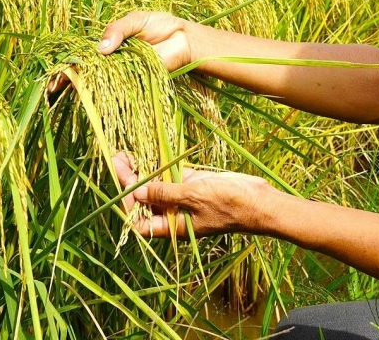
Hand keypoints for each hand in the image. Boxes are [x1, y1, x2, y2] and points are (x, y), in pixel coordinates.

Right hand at [47, 11, 192, 94]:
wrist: (185, 38)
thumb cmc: (161, 25)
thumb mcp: (135, 20)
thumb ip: (117, 30)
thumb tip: (102, 48)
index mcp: (108, 46)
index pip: (82, 56)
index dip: (66, 65)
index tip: (51, 74)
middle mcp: (112, 63)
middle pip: (85, 73)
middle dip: (66, 80)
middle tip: (51, 87)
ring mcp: (123, 74)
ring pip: (98, 84)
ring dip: (82, 89)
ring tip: (61, 92)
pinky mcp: (136, 83)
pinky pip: (118, 90)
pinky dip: (105, 94)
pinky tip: (90, 97)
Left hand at [111, 152, 274, 237]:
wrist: (259, 202)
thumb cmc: (229, 205)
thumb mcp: (193, 196)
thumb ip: (164, 193)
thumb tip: (137, 191)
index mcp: (173, 226)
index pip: (140, 221)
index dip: (127, 205)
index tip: (122, 183)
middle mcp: (174, 214)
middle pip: (144, 201)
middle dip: (130, 182)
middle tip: (118, 158)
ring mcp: (185, 199)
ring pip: (157, 186)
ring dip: (143, 171)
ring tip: (126, 153)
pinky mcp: (195, 185)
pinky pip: (173, 176)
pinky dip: (161, 165)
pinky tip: (149, 153)